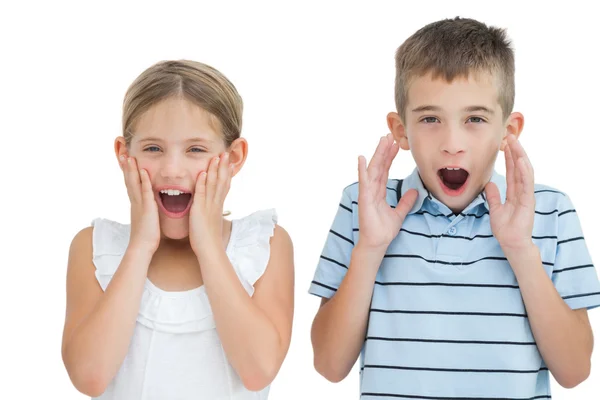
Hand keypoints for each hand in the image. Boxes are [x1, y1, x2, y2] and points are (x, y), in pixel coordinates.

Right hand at [119, 155, 159, 253]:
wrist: (142, 247)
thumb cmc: (146, 236)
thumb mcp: (145, 220)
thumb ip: (145, 211)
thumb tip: (147, 208)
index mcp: (136, 204)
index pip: (130, 185)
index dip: (128, 173)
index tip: (126, 161)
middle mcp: (135, 202)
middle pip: (129, 181)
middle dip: (126, 167)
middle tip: (123, 153)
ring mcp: (140, 205)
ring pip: (134, 184)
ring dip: (132, 170)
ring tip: (129, 157)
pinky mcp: (146, 209)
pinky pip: (145, 192)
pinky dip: (143, 181)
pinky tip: (143, 171)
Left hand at [189, 152, 232, 255]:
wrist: (209, 249)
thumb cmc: (208, 239)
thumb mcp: (211, 221)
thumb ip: (211, 212)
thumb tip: (211, 209)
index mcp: (218, 205)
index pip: (224, 185)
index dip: (226, 173)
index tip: (228, 162)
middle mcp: (215, 203)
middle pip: (221, 181)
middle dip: (223, 167)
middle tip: (226, 153)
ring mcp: (208, 206)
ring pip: (213, 184)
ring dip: (214, 170)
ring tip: (217, 157)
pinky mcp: (199, 210)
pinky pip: (201, 194)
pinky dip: (202, 183)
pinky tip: (202, 172)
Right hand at [357, 134, 417, 251]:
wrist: (377, 243)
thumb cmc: (383, 230)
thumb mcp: (399, 213)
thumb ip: (406, 202)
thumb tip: (416, 192)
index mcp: (378, 192)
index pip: (385, 170)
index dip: (390, 157)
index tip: (396, 145)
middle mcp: (372, 190)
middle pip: (379, 166)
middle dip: (384, 151)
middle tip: (389, 135)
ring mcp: (367, 193)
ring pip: (373, 170)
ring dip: (377, 154)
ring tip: (382, 140)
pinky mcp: (364, 199)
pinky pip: (364, 182)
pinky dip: (362, 170)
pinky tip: (362, 158)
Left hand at [485, 134, 534, 252]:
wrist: (511, 243)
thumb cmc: (505, 229)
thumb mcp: (495, 209)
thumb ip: (493, 196)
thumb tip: (489, 183)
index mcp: (514, 192)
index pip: (512, 171)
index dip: (509, 157)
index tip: (505, 144)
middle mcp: (522, 191)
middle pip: (519, 168)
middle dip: (515, 152)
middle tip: (510, 136)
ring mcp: (526, 195)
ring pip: (524, 171)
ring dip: (520, 156)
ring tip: (515, 143)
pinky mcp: (529, 201)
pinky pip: (527, 183)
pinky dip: (525, 171)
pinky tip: (521, 160)